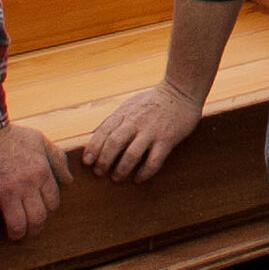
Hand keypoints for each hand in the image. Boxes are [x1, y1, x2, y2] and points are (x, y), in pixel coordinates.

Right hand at [0, 122, 67, 242]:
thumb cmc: (12, 137)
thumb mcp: (40, 141)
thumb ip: (57, 159)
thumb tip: (69, 180)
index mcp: (40, 172)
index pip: (52, 202)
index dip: (50, 210)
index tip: (44, 213)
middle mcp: (25, 184)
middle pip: (37, 217)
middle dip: (36, 228)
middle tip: (32, 231)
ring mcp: (4, 191)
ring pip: (16, 224)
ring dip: (17, 234)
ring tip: (16, 235)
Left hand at [80, 82, 208, 184]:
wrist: (181, 90)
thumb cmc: (153, 100)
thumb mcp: (130, 104)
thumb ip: (116, 119)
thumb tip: (98, 136)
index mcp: (124, 113)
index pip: (103, 132)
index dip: (93, 148)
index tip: (86, 162)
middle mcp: (135, 122)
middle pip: (113, 144)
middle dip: (103, 161)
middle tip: (98, 173)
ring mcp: (151, 131)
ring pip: (131, 154)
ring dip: (121, 169)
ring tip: (116, 178)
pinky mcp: (166, 139)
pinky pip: (153, 160)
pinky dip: (144, 173)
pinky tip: (138, 179)